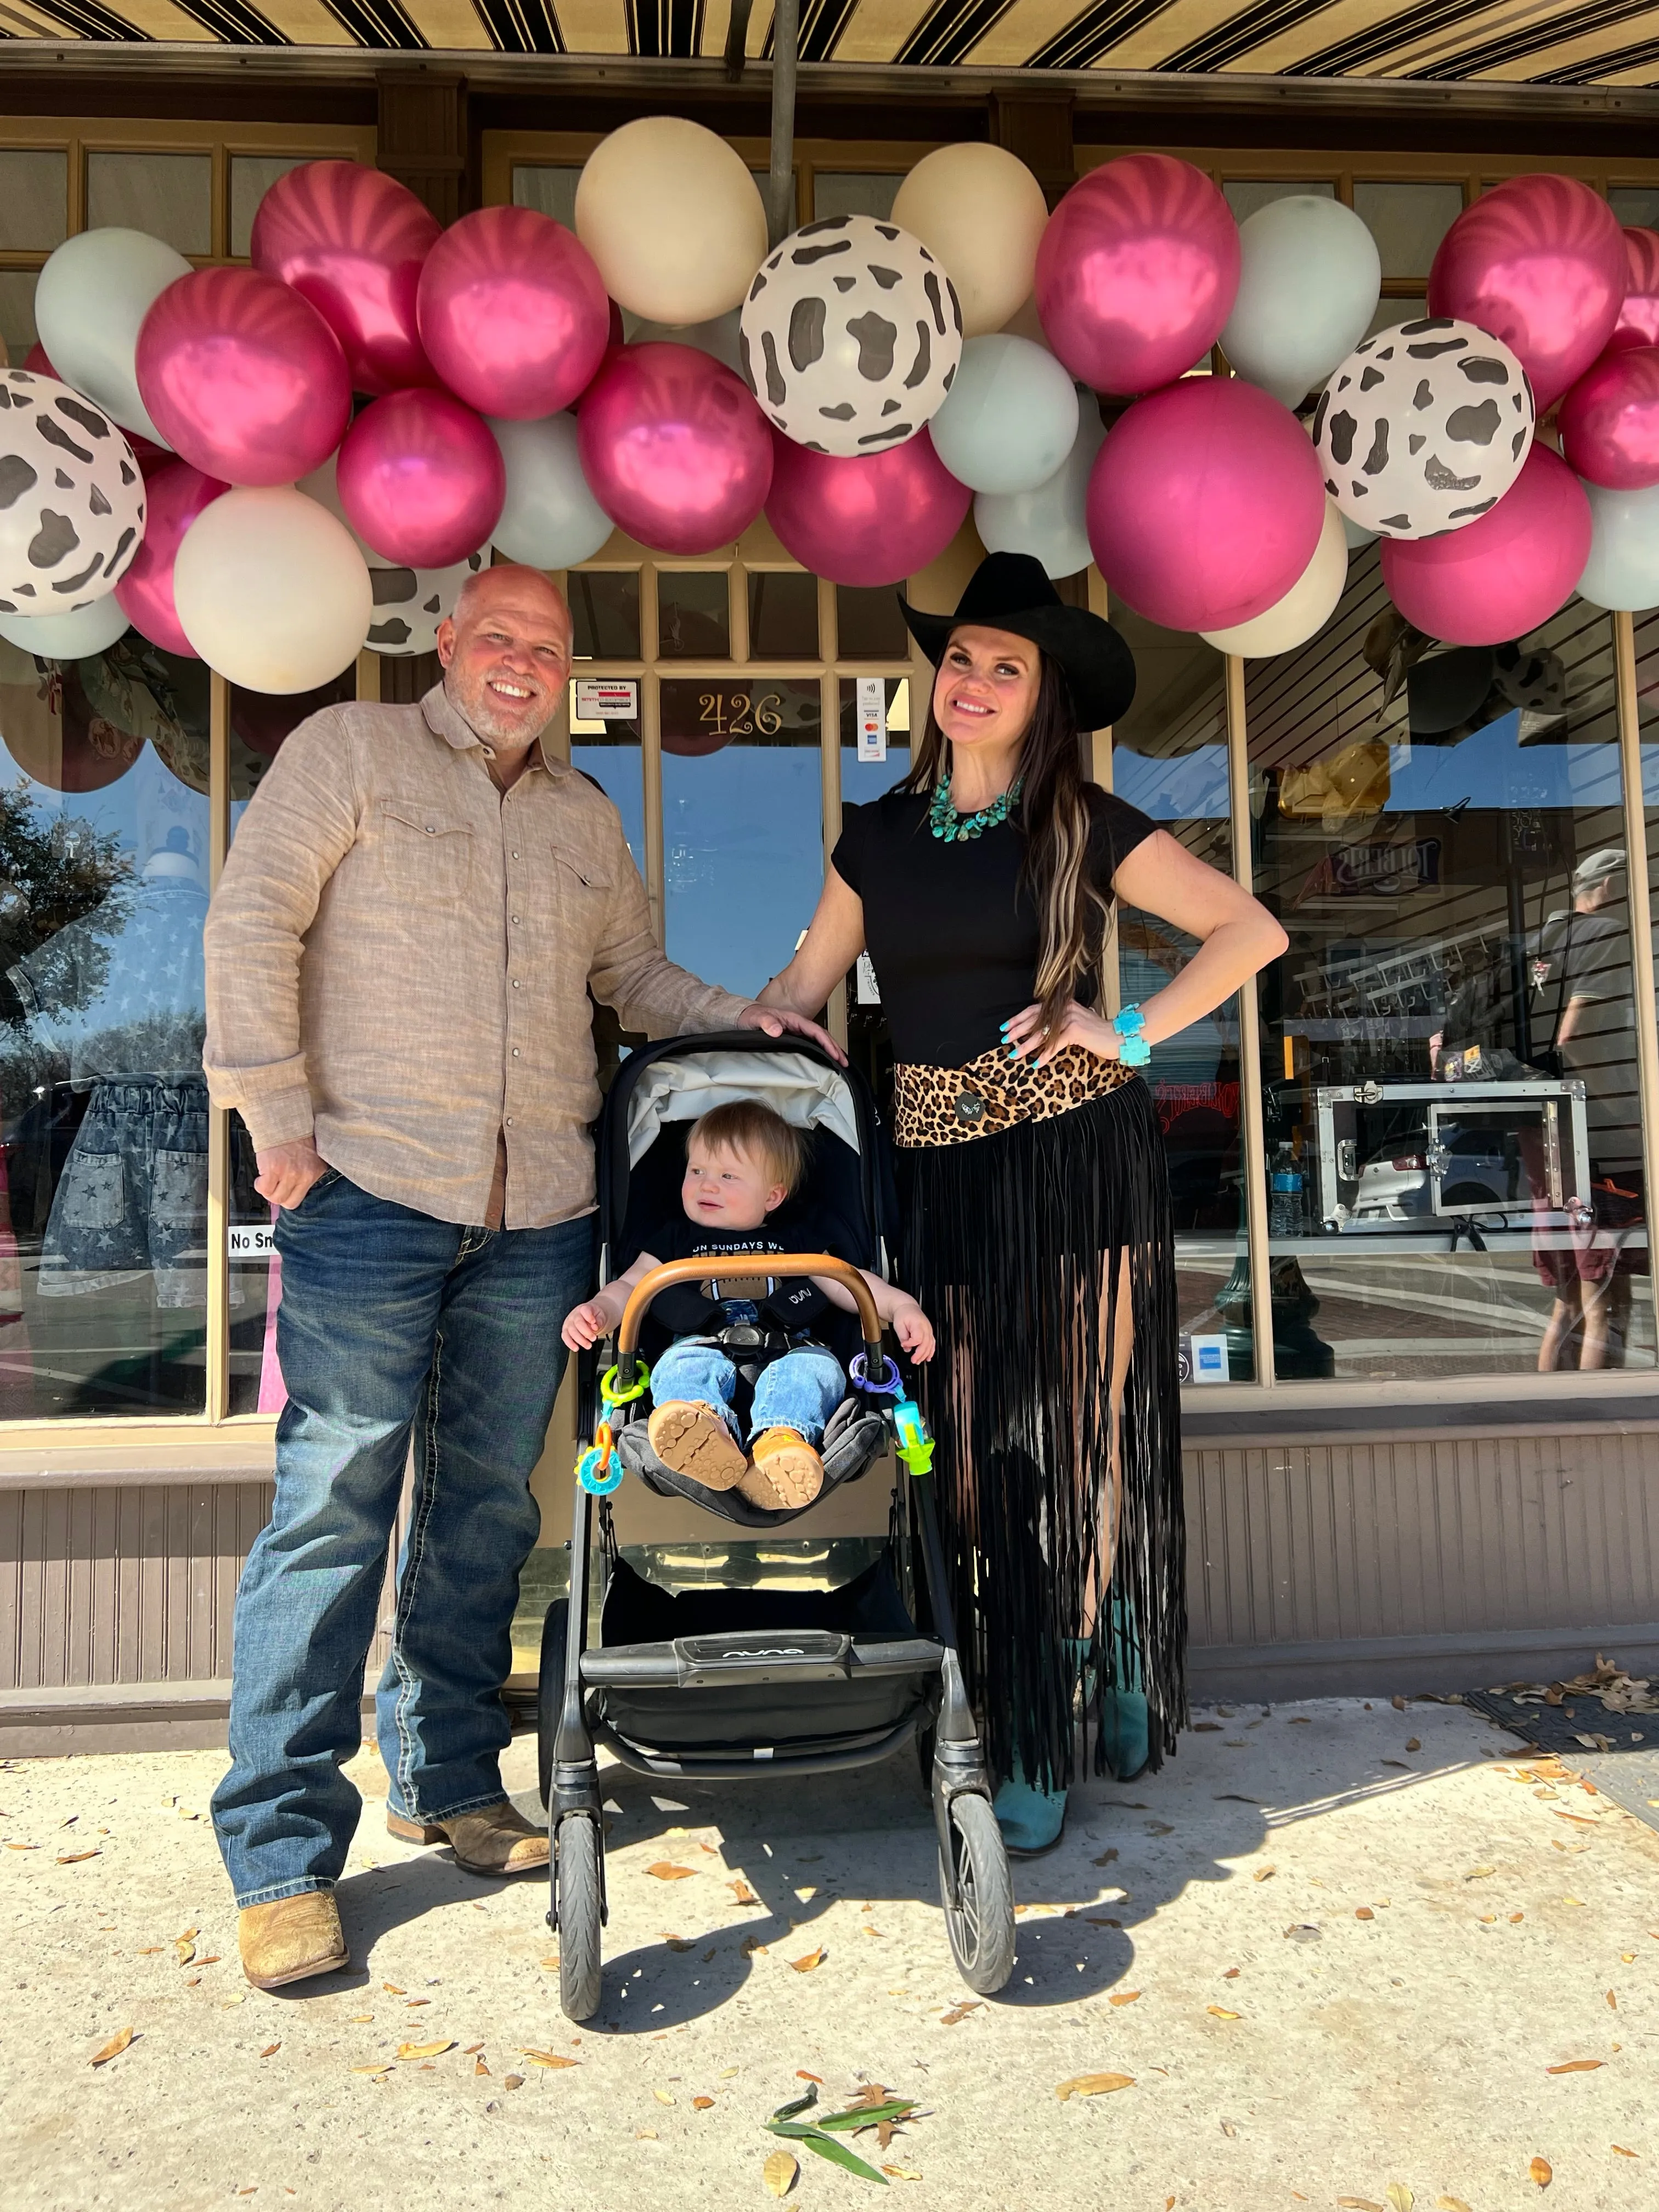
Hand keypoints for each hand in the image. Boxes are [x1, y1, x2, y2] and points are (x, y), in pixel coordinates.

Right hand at [255, 1137, 328, 1209]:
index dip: (288, 1196)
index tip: (283, 1191)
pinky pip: (264, 1189)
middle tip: (274, 1186)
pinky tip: (261, 1176)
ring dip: (268, 1191)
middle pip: (289, 1202)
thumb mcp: (308, 1158)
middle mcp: (305, 1174)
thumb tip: (291, 1192)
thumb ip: (304, 1175)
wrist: (283, 1121)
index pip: (301, 1199)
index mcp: (315, 1172)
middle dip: (278, 1196)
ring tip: (267, 1179)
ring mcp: (289, 1173)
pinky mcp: (274, 1169)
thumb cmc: (294, 1137)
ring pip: (275, 1198)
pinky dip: (260, 1185)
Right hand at [561, 1299, 614, 1352]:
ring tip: (588, 1345)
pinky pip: (565, 1337)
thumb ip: (599, 1321)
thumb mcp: (601, 1316)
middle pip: (578, 1323)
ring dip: (580, 1340)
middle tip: (594, 1338)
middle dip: (586, 1332)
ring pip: (571, 1331)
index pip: (585, 1310)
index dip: (589, 1316)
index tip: (594, 1322)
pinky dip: (570, 1343)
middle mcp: (575, 1314)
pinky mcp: (566, 1330)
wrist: (591, 1317)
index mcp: (584, 1308)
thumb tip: (594, 1327)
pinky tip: (576, 1348)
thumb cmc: (595, 1316)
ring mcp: (569, 1322)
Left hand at [737, 1001, 846, 1065]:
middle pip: (821, 1036)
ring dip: (829, 1050)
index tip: (834, 1053)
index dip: (827, 1042)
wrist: (743, 1017)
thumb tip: (777, 1029)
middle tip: (843, 1062)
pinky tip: (822, 1060)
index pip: (816, 1031)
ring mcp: (795, 1031)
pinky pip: (810, 1044)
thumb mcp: (756, 1018)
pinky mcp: (791, 1038)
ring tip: (838, 1063)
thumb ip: (766, 1022)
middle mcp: (796, 1025)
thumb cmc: (750, 1016)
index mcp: (793, 1019)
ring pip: (817, 1040)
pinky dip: (819, 1051)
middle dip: (834, 1048)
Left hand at [892, 1298, 934, 1363]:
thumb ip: (902, 1336)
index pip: (918, 1338)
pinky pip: (932, 1343)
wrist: (907, 1307)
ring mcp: (929, 1330)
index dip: (910, 1344)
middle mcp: (926, 1327)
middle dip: (920, 1354)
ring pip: (930, 1345)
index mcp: (918, 1324)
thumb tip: (906, 1347)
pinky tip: (928, 1358)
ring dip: (925, 1355)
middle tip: (913, 1360)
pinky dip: (931, 1351)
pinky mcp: (929, 1332)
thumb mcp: (898, 1324)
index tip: (904, 1345)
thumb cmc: (903, 1314)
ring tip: (918, 1361)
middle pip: (926, 1344)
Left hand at [1002, 999, 1118, 1069]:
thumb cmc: (1097, 1032)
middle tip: (1005, 1041)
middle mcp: (1064, 1009)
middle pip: (1034, 1020)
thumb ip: (1062, 1022)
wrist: (1118, 1036)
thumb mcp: (1077, 1022)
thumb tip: (1043, 1031)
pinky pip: (1055, 1045)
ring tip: (1015, 1055)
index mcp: (1063, 1005)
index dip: (1018, 1018)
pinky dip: (1045, 1055)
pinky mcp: (1075, 1031)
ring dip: (1026, 1046)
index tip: (1006, 1027)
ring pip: (1041, 1034)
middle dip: (1017, 1032)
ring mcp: (1069, 1019)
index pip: (1035, 1010)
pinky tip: (1037, 1063)